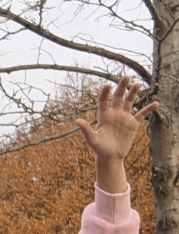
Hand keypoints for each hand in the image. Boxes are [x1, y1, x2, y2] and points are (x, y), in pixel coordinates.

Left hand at [76, 77, 157, 193]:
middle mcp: (114, 114)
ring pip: (129, 102)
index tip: (107, 85)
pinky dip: (148, 109)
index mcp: (104, 115)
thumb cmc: (99, 149)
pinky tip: (156, 103)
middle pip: (118, 97)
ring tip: (137, 84)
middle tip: (126, 77)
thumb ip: (86, 130)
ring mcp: (124, 118)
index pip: (104, 100)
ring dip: (133, 93)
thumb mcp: (92, 139)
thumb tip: (77, 120)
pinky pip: (141, 114)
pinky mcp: (132, 124)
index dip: (105, 93)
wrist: (111, 157)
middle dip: (122, 87)